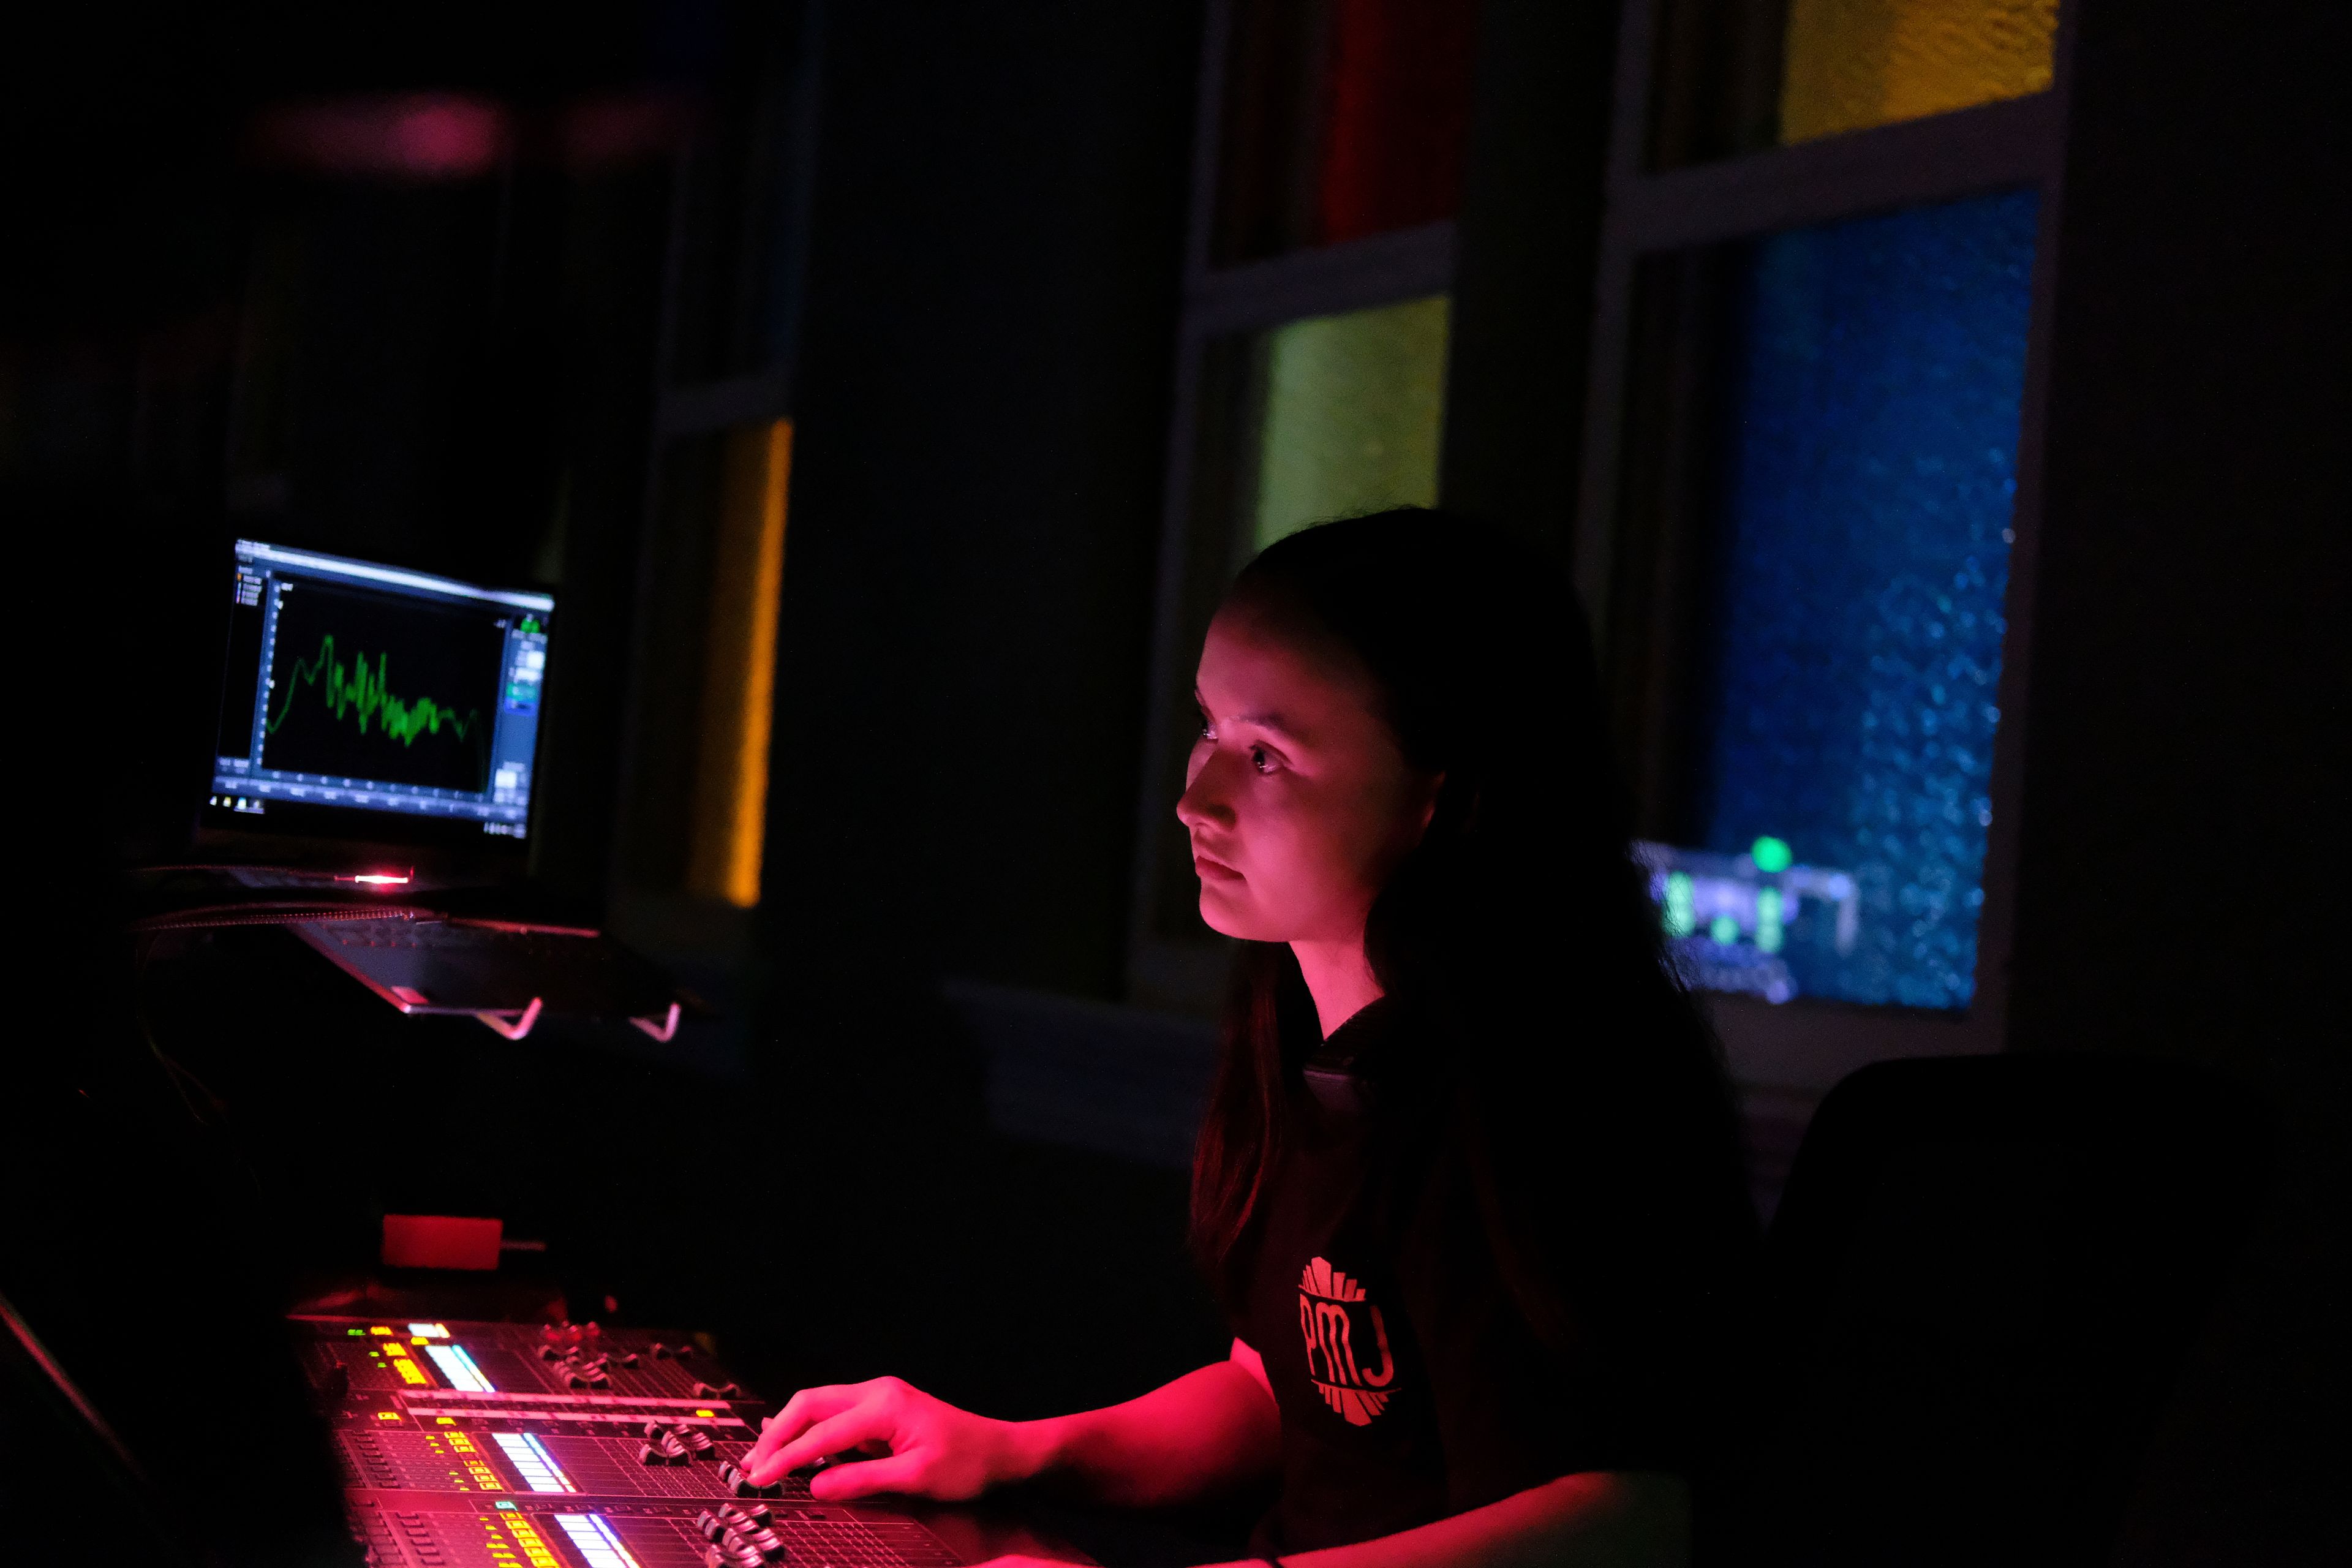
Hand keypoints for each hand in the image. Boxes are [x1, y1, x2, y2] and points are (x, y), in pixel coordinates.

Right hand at [740, 1376, 1036, 1500]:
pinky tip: (796, 1450)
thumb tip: (816, 1486)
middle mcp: (877, 1393)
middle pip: (810, 1404)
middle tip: (752, 1465)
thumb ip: (862, 1480)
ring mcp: (879, 1397)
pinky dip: (810, 1430)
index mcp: (884, 1406)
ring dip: (790, 1430)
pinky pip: (835, 1414)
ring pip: (819, 1405)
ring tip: (764, 1459)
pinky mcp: (882, 1409)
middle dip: (777, 1434)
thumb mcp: (915, 1479)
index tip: (760, 1478)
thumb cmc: (967, 1463)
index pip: (821, 1432)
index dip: (786, 1457)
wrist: (1000, 1449)